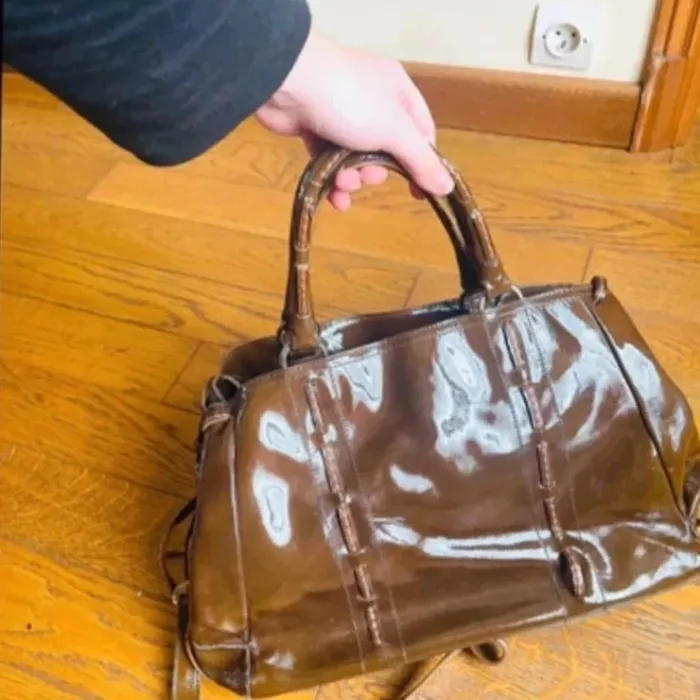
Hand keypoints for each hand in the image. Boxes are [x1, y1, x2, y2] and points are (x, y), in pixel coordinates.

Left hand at [255, 30, 453, 209]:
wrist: (287, 83)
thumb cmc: (349, 101)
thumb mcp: (394, 131)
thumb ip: (420, 161)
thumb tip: (447, 187)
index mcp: (398, 92)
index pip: (422, 133)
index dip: (422, 164)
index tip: (420, 193)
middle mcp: (373, 101)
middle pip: (387, 151)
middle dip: (376, 172)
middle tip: (366, 178)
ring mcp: (342, 114)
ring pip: (356, 160)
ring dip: (351, 180)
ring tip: (342, 184)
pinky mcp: (314, 128)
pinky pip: (330, 162)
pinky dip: (331, 180)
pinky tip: (331, 197)